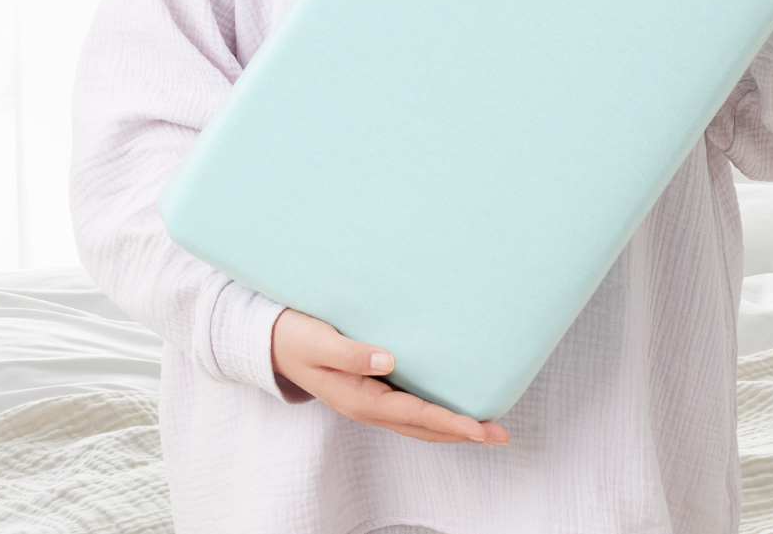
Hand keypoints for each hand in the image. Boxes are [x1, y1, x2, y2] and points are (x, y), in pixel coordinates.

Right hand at [270, 307, 509, 445]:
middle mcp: (367, 406)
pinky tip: (448, 407)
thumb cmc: (296, 336)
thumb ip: (351, 352)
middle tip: (501, 435)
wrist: (270, 342)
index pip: (416, 415)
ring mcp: (368, 401)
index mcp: (359, 399)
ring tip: (485, 428)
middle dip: (463, 433)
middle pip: (423, 428)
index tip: (483, 429)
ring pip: (418, 423)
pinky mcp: (369, 389)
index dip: (451, 423)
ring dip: (451, 427)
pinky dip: (433, 414)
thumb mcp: (318, 342)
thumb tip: (389, 360)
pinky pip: (408, 409)